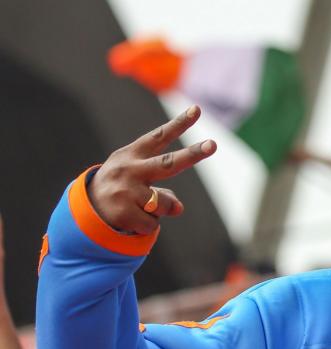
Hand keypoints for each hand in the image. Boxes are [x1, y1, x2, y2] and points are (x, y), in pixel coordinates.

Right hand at [87, 105, 215, 234]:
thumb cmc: (121, 187)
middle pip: (168, 163)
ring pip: (164, 204)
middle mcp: (129, 168)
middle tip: (212, 144)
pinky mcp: (122, 212)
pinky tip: (131, 219)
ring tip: (139, 207)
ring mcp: (125, 190)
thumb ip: (162, 188)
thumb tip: (178, 208)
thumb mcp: (137, 177)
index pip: (160, 136)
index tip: (197, 109)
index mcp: (133, 154)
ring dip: (159, 210)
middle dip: (192, 154)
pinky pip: (153, 224)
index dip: (179, 124)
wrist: (86, 209)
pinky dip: (147, 225)